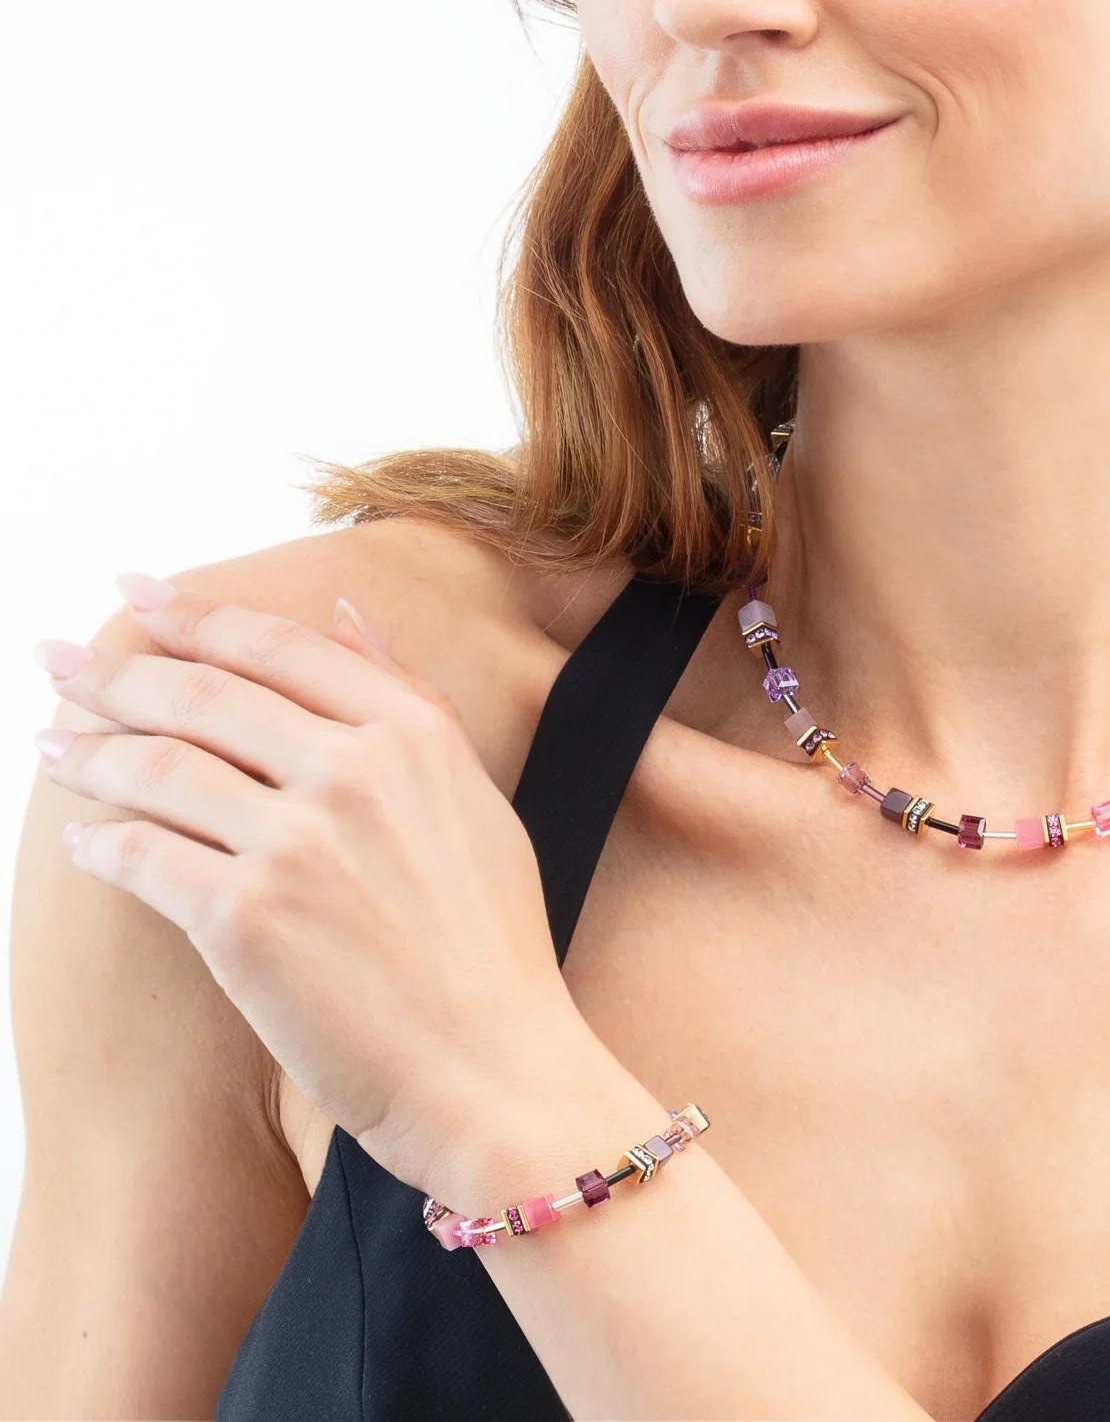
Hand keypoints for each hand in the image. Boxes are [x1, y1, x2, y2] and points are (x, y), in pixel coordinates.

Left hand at [31, 573, 581, 1198]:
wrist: (497, 1071)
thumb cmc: (492, 949)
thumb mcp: (474, 801)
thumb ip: (413, 698)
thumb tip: (350, 609)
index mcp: (413, 735)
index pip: (279, 646)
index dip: (195, 614)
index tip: (137, 594)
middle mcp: (355, 772)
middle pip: (203, 694)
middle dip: (116, 671)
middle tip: (59, 659)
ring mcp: (299, 843)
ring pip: (158, 768)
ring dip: (90, 752)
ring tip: (55, 747)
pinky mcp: (247, 920)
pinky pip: (141, 856)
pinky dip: (99, 843)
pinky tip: (85, 841)